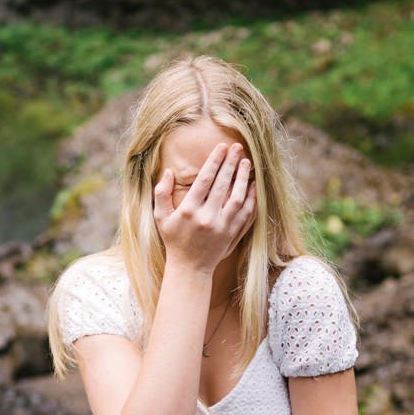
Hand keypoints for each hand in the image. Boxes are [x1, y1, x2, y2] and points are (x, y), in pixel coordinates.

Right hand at [153, 142, 255, 273]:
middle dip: (230, 163)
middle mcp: (207, 218)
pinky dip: (251, 198)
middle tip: (238, 147)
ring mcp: (222, 227)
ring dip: (243, 178)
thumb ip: (161, 193)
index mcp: (189, 211)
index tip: (221, 147)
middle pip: (222, 185)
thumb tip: (168, 171)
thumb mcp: (160, 217)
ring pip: (237, 198)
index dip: (214, 161)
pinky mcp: (232, 234)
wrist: (190, 267)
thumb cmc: (174, 239)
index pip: (204, 180)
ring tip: (246, 162)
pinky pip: (246, 214)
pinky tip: (253, 185)